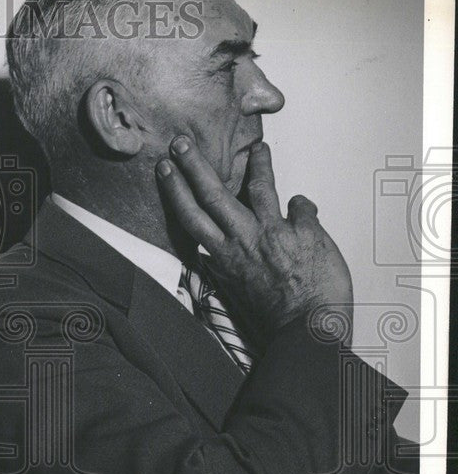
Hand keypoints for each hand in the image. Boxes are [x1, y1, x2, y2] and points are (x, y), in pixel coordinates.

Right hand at [156, 138, 352, 343]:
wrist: (307, 331)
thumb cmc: (273, 317)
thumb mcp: (240, 288)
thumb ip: (234, 262)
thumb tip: (231, 249)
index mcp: (224, 255)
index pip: (192, 217)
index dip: (176, 189)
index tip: (166, 169)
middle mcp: (244, 239)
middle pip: (213, 193)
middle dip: (194, 164)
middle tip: (182, 142)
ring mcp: (275, 232)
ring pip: (261, 187)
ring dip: (257, 163)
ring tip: (257, 147)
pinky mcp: (306, 232)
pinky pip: (303, 208)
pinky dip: (303, 206)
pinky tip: (302, 204)